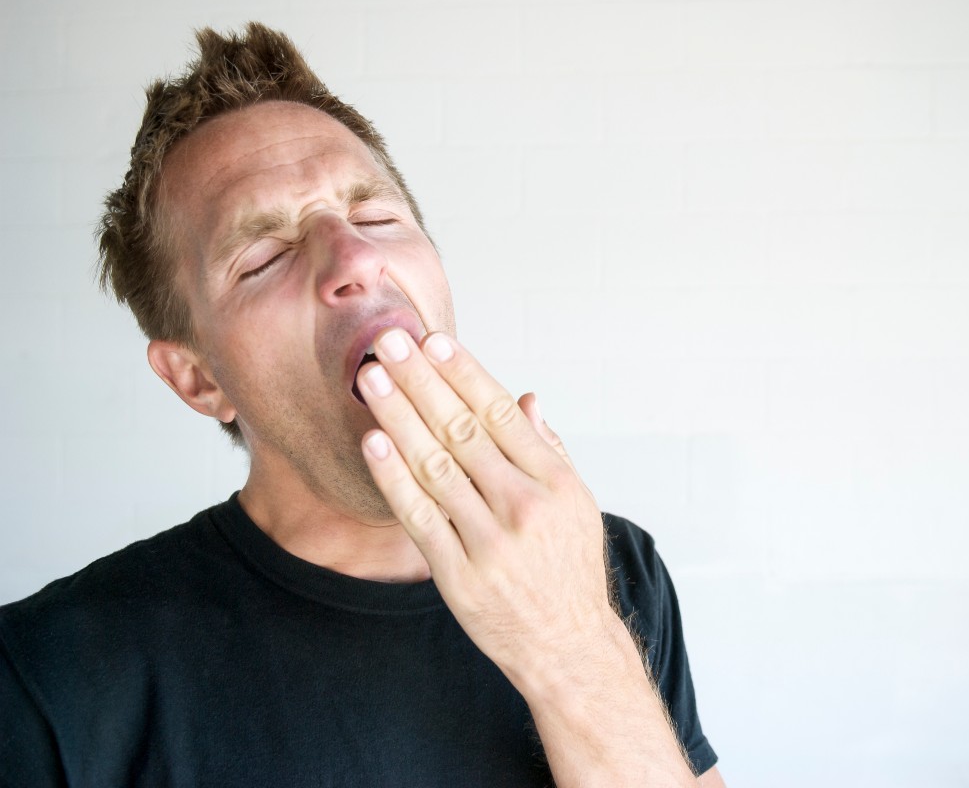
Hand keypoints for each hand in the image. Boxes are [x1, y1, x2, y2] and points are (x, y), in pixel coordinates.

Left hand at [355, 328, 615, 691]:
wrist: (566, 646)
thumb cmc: (569, 569)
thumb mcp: (578, 504)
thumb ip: (550, 450)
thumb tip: (525, 399)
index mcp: (555, 482)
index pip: (501, 414)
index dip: (463, 374)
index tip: (434, 341)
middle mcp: (523, 506)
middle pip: (462, 430)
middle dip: (420, 381)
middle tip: (389, 342)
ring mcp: (489, 541)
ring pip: (434, 465)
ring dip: (398, 416)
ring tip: (370, 379)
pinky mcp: (458, 575)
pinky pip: (418, 516)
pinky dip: (393, 477)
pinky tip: (374, 441)